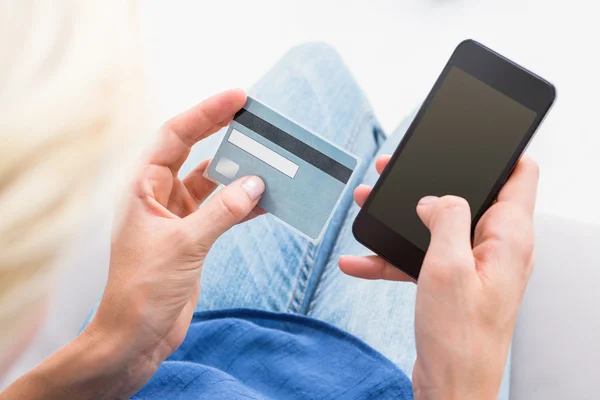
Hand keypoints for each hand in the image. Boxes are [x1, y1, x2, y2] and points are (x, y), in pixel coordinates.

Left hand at [85, 89, 264, 392]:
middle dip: (225, 136)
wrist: (137, 337)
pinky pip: (223, 211)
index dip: (206, 114)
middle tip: (258, 122)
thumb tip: (256, 184)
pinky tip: (267, 201)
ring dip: (241, 175)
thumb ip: (222, 212)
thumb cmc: (143, 290)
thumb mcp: (184, 245)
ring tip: (272, 163)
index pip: (175, 137)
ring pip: (214, 184)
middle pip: (196, 154)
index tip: (238, 99)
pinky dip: (244, 205)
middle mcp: (159, 197)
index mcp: (143, 188)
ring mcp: (178, 218)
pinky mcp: (193, 238)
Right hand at [340, 155, 538, 398]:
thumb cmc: (459, 337)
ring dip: (403, 216)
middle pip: (468, 195)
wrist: (451, 387)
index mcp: (508, 237)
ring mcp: (474, 265)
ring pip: (439, 224)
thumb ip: (446, 218)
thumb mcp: (447, 266)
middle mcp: (496, 248)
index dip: (501, 150)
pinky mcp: (454, 283)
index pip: (520, 175)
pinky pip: (423, 257)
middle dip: (431, 179)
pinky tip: (359, 261)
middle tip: (397, 169)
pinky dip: (394, 255)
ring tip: (368, 203)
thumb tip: (435, 199)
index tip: (475, 136)